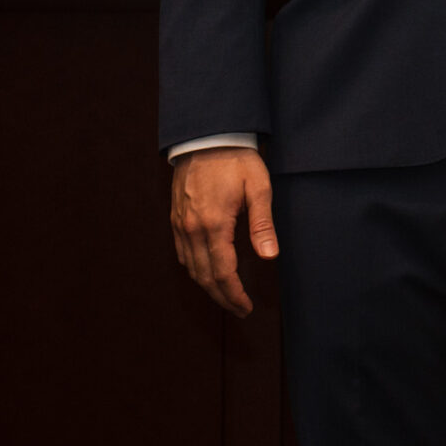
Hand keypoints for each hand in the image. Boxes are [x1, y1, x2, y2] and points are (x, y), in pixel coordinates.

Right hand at [170, 146, 278, 316]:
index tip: (246, 308)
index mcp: (214, 224)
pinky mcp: (176, 217)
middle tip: (239, 309)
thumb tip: (270, 257)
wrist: (207, 137)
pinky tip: (206, 271)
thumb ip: (263, 225)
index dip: (234, 295)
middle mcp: (192, 229)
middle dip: (222, 297)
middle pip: (204, 276)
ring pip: (191, 267)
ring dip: (207, 286)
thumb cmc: (237, 160)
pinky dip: (194, 269)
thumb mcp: (258, 188)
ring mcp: (181, 224)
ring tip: (226, 296)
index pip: (222, 273)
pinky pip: (182, 253)